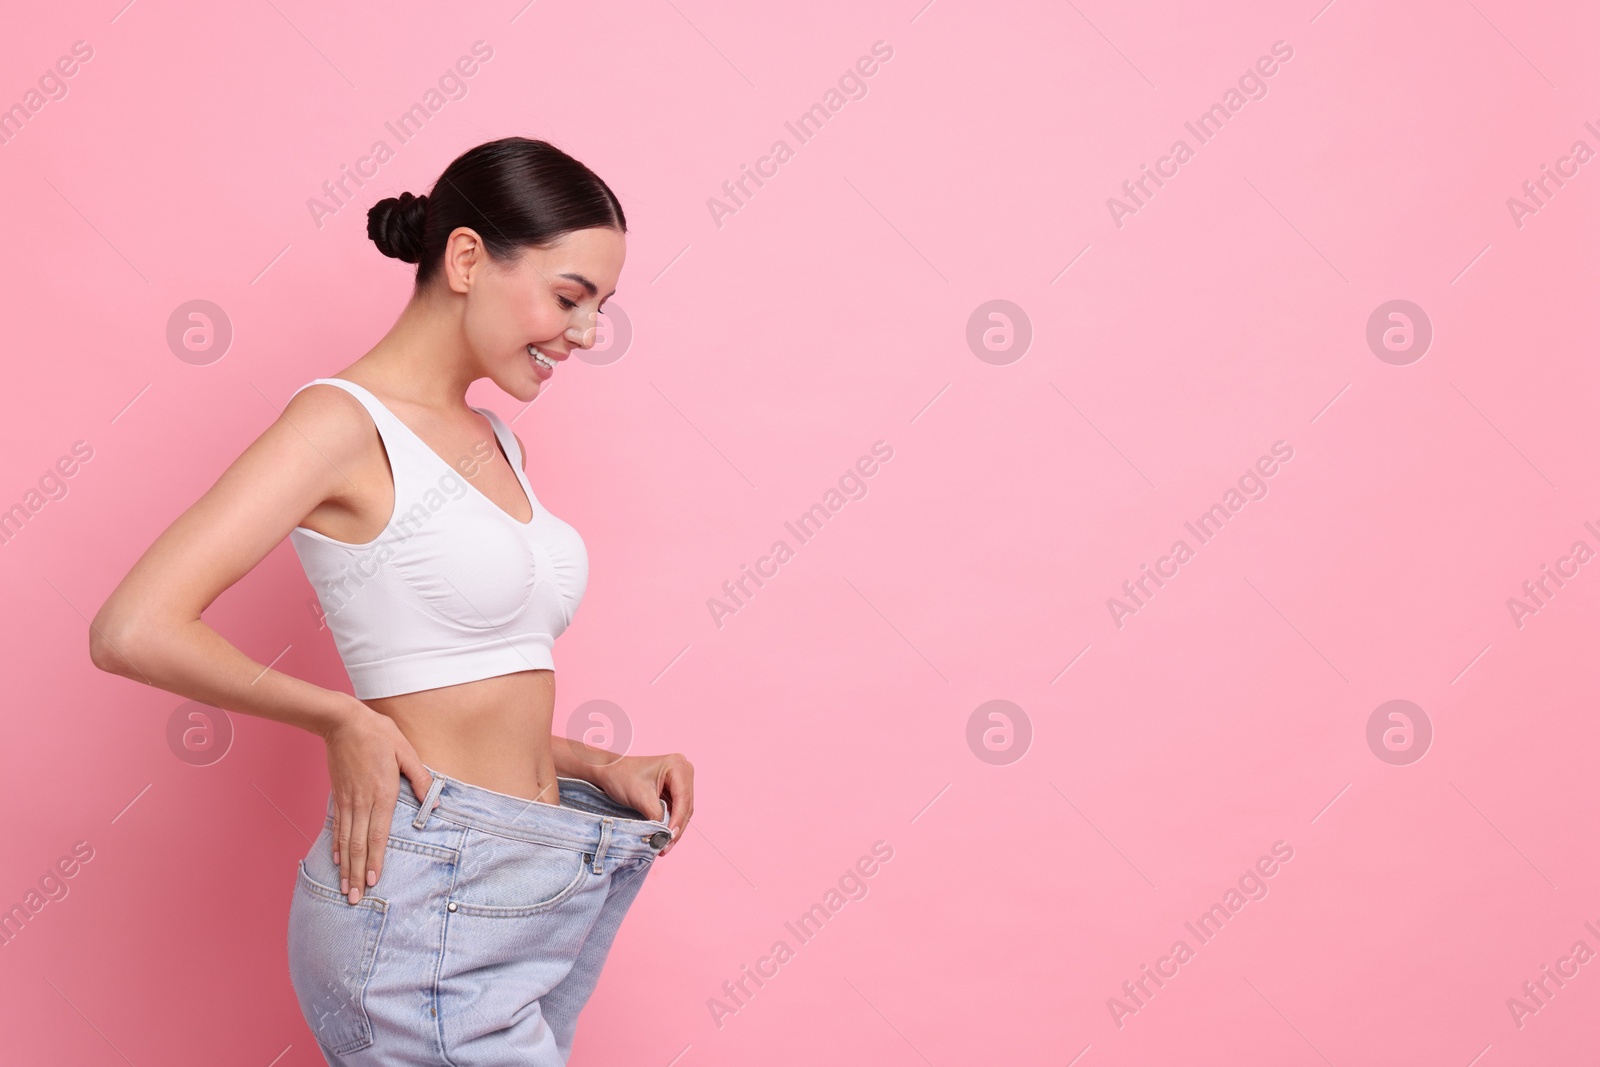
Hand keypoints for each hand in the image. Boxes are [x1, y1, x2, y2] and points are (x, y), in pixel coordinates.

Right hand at [321, 698, 431, 902]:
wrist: (343, 722)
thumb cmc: (379, 734)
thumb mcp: (406, 751)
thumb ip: (419, 776)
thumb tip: (434, 800)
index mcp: (383, 793)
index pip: (378, 834)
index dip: (376, 859)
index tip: (374, 881)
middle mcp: (363, 802)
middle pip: (359, 845)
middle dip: (357, 874)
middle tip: (356, 898)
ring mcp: (348, 801)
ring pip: (346, 840)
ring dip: (346, 867)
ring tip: (345, 888)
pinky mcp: (339, 796)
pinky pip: (337, 827)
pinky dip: (337, 846)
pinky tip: (338, 860)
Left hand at [595, 752, 693, 856]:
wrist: (609, 771)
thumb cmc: (622, 777)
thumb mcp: (640, 797)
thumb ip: (655, 815)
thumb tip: (664, 836)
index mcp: (677, 765)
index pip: (682, 798)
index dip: (677, 820)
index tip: (669, 837)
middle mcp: (683, 770)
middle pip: (685, 805)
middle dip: (676, 827)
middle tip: (666, 846)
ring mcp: (681, 779)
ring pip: (683, 809)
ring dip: (674, 828)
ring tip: (665, 845)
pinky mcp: (675, 789)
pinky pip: (677, 809)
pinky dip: (670, 823)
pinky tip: (664, 836)